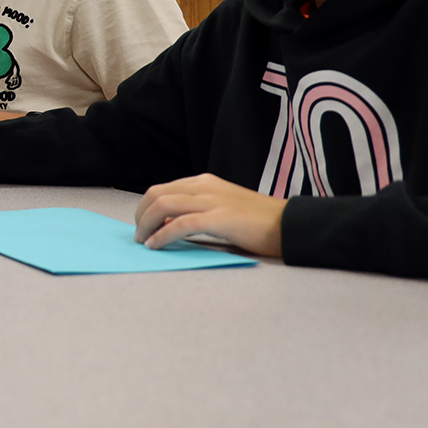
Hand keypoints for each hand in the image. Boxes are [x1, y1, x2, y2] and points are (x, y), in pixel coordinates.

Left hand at [133, 173, 285, 255]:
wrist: (289, 225)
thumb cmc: (257, 222)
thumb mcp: (222, 207)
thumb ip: (198, 210)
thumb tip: (167, 225)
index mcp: (205, 182)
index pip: (163, 189)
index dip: (145, 207)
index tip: (142, 225)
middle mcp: (205, 187)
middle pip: (157, 194)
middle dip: (141, 214)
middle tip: (139, 235)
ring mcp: (212, 201)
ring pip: (164, 205)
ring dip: (146, 224)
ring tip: (143, 242)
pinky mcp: (220, 219)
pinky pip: (181, 224)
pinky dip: (163, 235)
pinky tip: (156, 245)